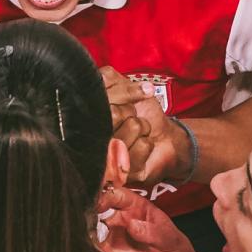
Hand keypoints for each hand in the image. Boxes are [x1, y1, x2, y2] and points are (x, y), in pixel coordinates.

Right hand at [97, 187, 226, 251]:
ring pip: (91, 234)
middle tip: (85, 225)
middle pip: (96, 212)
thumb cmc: (175, 250)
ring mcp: (111, 240)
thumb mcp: (169, 238)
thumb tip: (132, 225)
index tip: (97, 204)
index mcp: (135, 208)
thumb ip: (152, 231)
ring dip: (87, 239)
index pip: (116, 195)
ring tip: (91, 247)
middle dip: (88, 216)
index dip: (105, 196)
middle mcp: (119, 221)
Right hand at [101, 67, 186, 185]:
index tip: (131, 98)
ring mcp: (106, 160)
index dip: (120, 95)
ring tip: (137, 134)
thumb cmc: (141, 113)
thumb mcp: (124, 87)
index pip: (99, 99)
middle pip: (114, 113)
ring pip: (132, 127)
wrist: (163, 139)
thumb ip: (108, 79)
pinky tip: (141, 149)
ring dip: (142, 127)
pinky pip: (143, 145)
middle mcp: (91, 141)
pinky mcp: (124, 173)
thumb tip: (101, 78)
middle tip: (130, 118)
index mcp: (87, 119)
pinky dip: (148, 143)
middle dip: (130, 111)